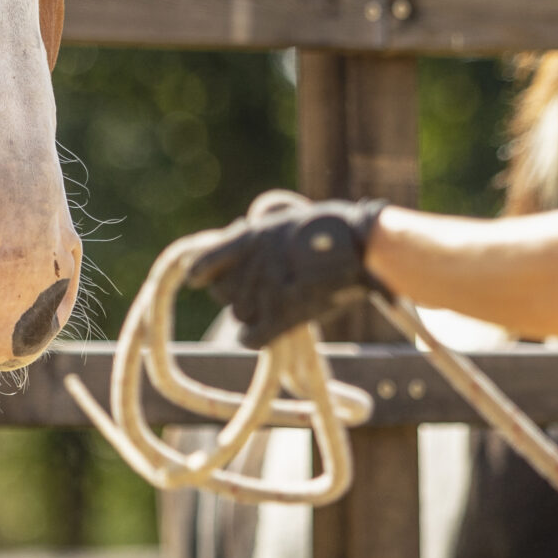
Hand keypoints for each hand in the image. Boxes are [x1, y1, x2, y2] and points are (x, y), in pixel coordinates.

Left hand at [186, 192, 386, 346]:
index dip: (201, 272)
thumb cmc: (333, 228)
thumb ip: (263, 233)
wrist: (361, 245)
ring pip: (239, 314)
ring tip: (274, 304)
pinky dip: (255, 337)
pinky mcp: (284, 315)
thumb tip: (245, 236)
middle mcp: (251, 264)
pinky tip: (264, 333)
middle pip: (222, 293)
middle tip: (257, 289)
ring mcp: (266, 291)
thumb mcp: (288, 220)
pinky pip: (252, 338)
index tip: (197, 279)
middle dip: (234, 292)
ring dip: (252, 312)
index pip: (204, 261)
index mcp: (250, 237)